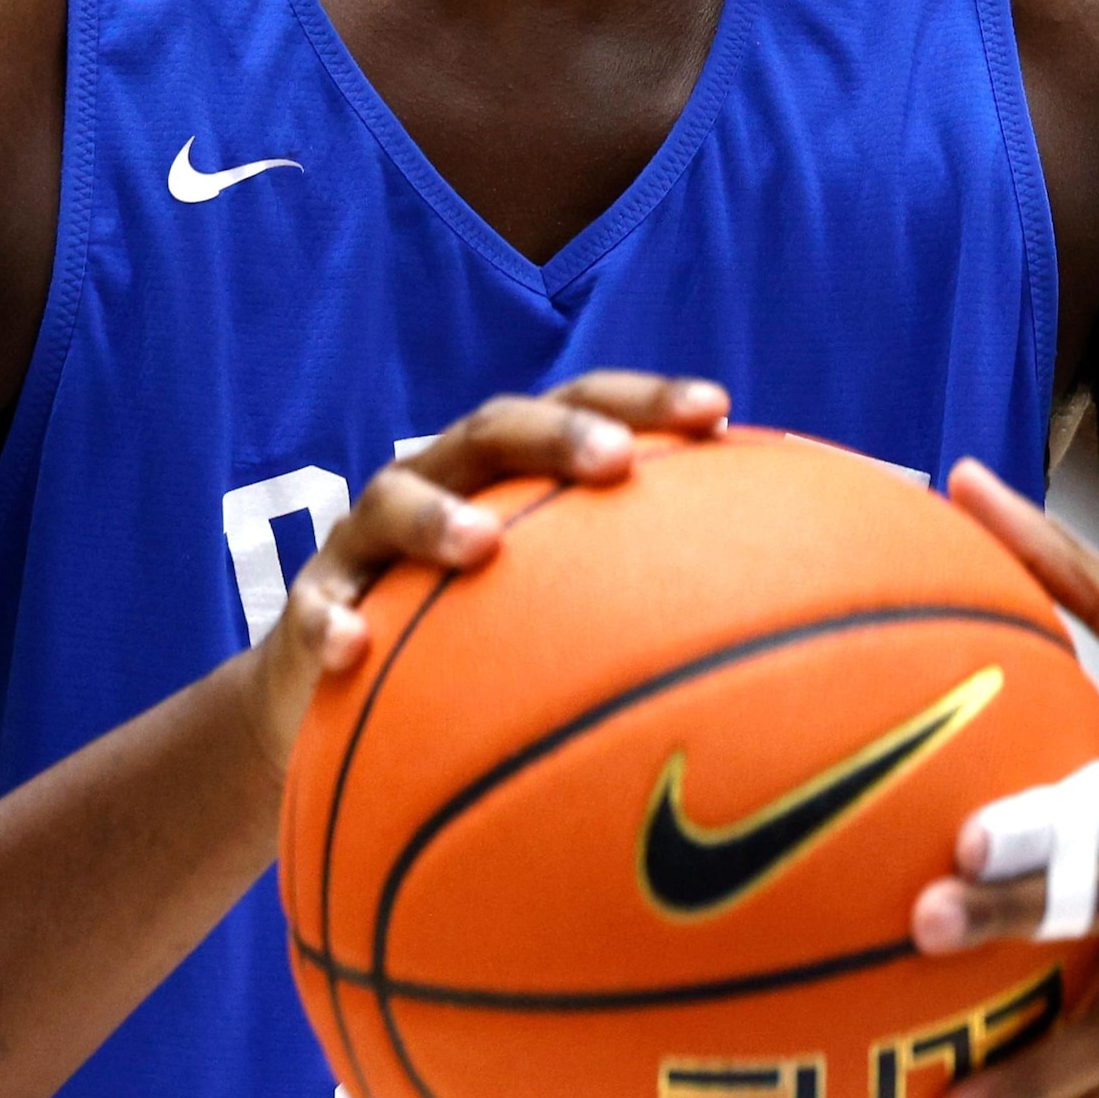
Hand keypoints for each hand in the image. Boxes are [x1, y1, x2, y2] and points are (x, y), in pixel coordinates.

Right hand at [237, 372, 730, 756]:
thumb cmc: (485, 639)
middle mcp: (444, 481)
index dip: (646, 399)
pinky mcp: (314, 602)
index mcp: (514, 471)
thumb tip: (784, 636)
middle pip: (495, 429)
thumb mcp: (563, 610)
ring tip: (482, 545)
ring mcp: (371, 538)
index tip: (717, 409)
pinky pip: (316, 607)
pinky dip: (331, 622)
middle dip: (558, 434)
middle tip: (616, 461)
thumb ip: (651, 596)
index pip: (586, 408)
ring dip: (438, 516)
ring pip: (396, 501)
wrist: (339, 698)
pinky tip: (351, 650)